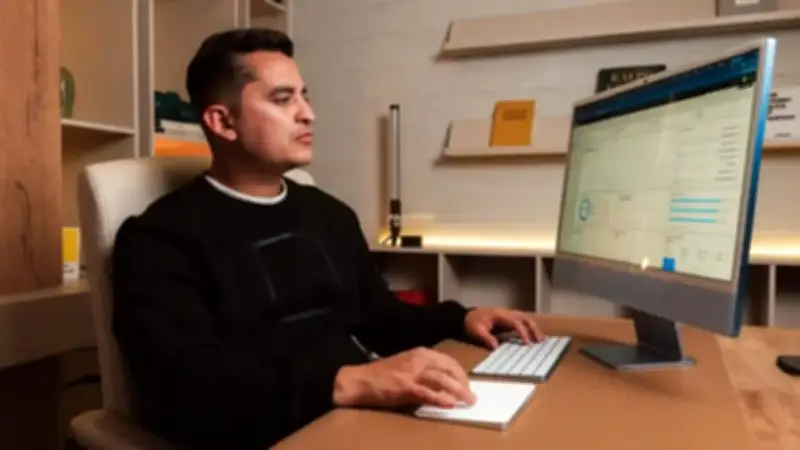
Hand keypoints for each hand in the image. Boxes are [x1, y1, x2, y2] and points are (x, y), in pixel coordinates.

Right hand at [333, 347, 475, 408]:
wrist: (359, 380)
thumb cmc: (382, 375)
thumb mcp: (406, 366)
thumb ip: (424, 370)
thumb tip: (445, 382)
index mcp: (420, 353)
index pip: (448, 361)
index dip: (461, 373)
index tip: (467, 384)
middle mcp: (418, 359)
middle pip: (449, 368)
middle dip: (463, 382)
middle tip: (471, 395)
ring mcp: (411, 372)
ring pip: (442, 380)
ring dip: (458, 391)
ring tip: (468, 400)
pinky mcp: (404, 387)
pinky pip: (427, 393)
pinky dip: (440, 399)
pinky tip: (450, 404)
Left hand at [464, 307, 544, 348]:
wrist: (466, 317)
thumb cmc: (471, 323)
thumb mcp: (476, 331)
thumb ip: (486, 338)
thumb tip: (496, 346)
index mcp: (499, 315)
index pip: (515, 322)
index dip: (523, 332)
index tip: (527, 343)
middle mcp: (506, 313)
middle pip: (524, 318)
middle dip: (533, 329)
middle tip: (540, 341)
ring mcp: (507, 314)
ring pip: (525, 318)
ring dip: (534, 327)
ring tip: (541, 339)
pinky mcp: (507, 318)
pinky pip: (521, 321)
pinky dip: (529, 327)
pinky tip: (534, 335)